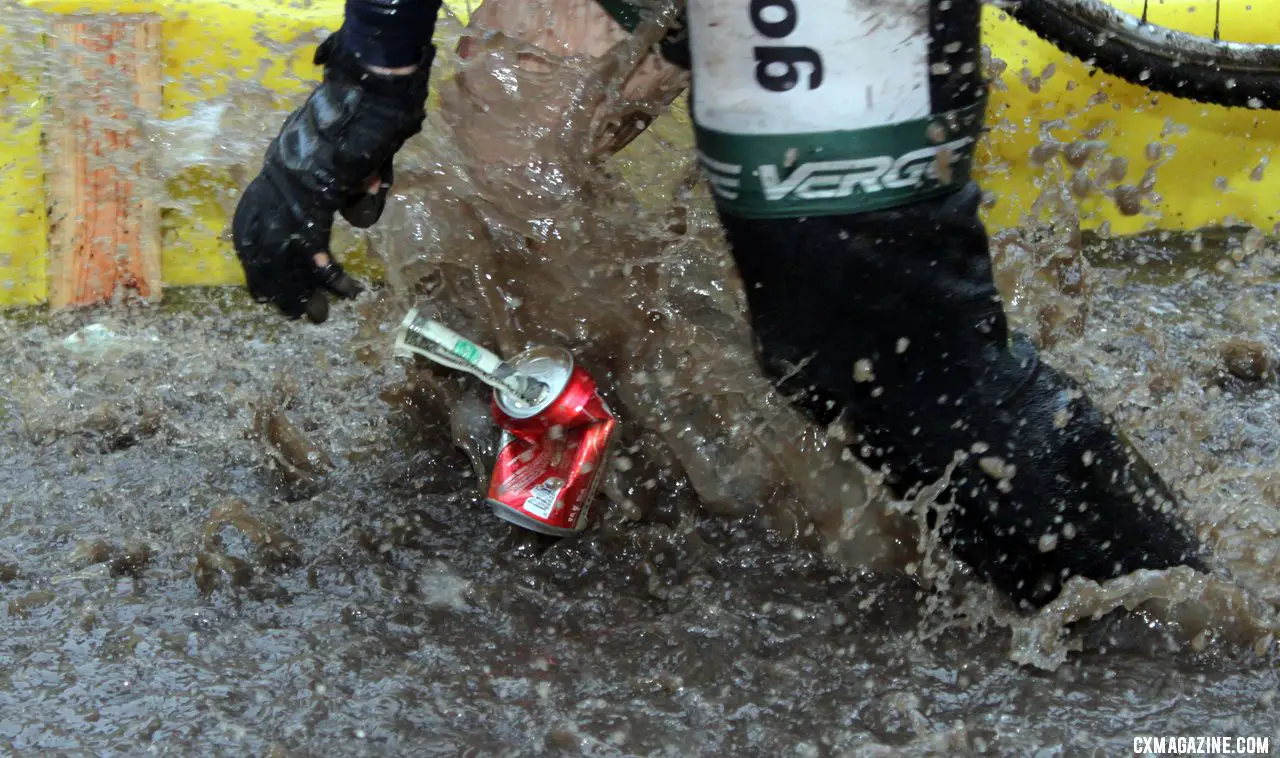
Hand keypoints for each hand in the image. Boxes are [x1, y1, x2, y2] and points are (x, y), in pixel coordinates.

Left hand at [231, 29, 430, 322]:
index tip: (260, 287)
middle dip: (274, 284)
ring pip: (283, 253)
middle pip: (261, 244)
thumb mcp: (353, 160)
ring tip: (316, 315)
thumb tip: (359, 215)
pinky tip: (344, 290)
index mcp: (279, 166)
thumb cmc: (365, 117)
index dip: (255, 257)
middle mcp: (276, 178)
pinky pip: (314, 244)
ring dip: (300, 289)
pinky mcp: (315, 193)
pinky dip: (329, 272)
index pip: (252, 221)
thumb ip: (354, 188)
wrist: (371, 92)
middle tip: (288, 313)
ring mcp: (292, 187)